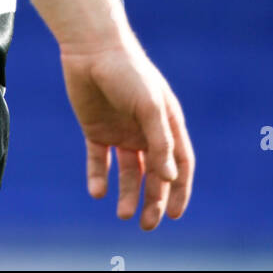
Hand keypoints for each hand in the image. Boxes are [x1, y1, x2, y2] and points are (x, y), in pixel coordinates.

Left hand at [60, 37, 193, 229]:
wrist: (91, 48)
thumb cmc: (128, 72)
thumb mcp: (149, 106)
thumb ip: (159, 142)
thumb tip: (170, 179)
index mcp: (166, 122)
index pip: (179, 163)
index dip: (180, 190)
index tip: (176, 215)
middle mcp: (146, 130)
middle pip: (155, 174)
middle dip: (154, 201)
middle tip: (147, 224)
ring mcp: (121, 131)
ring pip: (130, 172)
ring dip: (128, 194)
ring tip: (123, 213)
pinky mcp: (97, 130)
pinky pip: (100, 161)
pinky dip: (99, 178)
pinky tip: (97, 192)